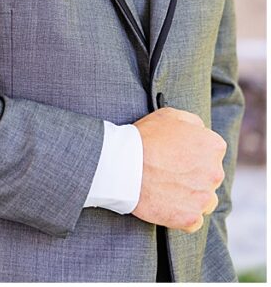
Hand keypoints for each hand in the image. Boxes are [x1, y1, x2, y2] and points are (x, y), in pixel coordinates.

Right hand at [131, 107, 226, 232]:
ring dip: (192, 197)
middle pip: (210, 177)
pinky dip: (183, 216)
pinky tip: (167, 206)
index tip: (175, 155)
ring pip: (206, 201)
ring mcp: (203, 197)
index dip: (192, 153)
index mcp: (213, 146)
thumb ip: (193, 123)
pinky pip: (194, 221)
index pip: (212, 152)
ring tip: (167, 191)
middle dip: (194, 176)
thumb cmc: (142, 138)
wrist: (121, 165)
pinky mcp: (190, 218)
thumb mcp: (169, 115)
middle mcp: (215, 173)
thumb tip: (201, 132)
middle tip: (168, 172)